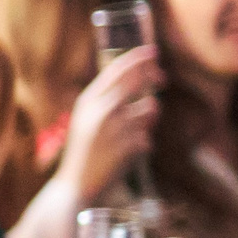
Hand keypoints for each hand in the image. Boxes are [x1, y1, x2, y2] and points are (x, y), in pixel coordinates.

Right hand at [62, 45, 162, 205]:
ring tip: (129, 136)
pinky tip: (125, 156)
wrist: (74, 185)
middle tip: (162, 79)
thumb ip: (106, 100)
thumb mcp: (86, 119)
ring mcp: (117, 126)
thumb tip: (139, 81)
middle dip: (153, 76)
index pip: (117, 69)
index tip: (152, 51)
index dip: (137, 57)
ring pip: (150, 110)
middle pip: (138, 81)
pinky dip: (142, 146)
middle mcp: (102, 108)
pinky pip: (149, 137)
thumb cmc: (84, 151)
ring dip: (146, 122)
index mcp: (88, 100)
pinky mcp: (129, 144)